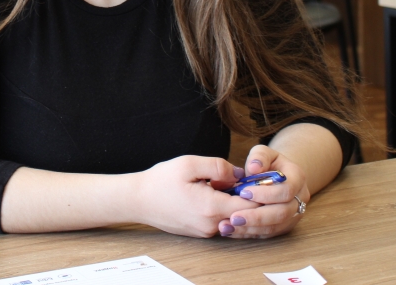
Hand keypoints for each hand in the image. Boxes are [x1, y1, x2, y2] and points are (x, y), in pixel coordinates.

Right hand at [130, 156, 257, 237]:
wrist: (138, 200)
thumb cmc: (160, 181)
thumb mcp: (189, 164)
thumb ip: (218, 166)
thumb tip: (240, 173)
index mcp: (211, 207)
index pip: (252, 206)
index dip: (256, 191)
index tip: (253, 177)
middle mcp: (211, 225)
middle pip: (245, 213)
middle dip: (247, 196)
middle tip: (238, 177)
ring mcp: (206, 231)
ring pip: (233, 217)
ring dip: (234, 202)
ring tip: (222, 184)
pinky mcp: (200, 232)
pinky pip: (221, 221)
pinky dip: (223, 208)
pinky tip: (211, 193)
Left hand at [218, 145, 308, 238]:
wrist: (279, 176)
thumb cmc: (268, 163)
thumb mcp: (264, 153)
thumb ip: (259, 157)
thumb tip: (253, 168)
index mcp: (297, 179)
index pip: (285, 190)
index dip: (265, 194)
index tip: (243, 193)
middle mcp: (299, 199)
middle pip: (281, 213)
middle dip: (257, 217)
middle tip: (233, 217)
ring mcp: (293, 215)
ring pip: (274, 227)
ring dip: (250, 228)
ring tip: (227, 226)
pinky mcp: (283, 227)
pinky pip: (267, 234)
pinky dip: (248, 233)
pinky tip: (231, 230)